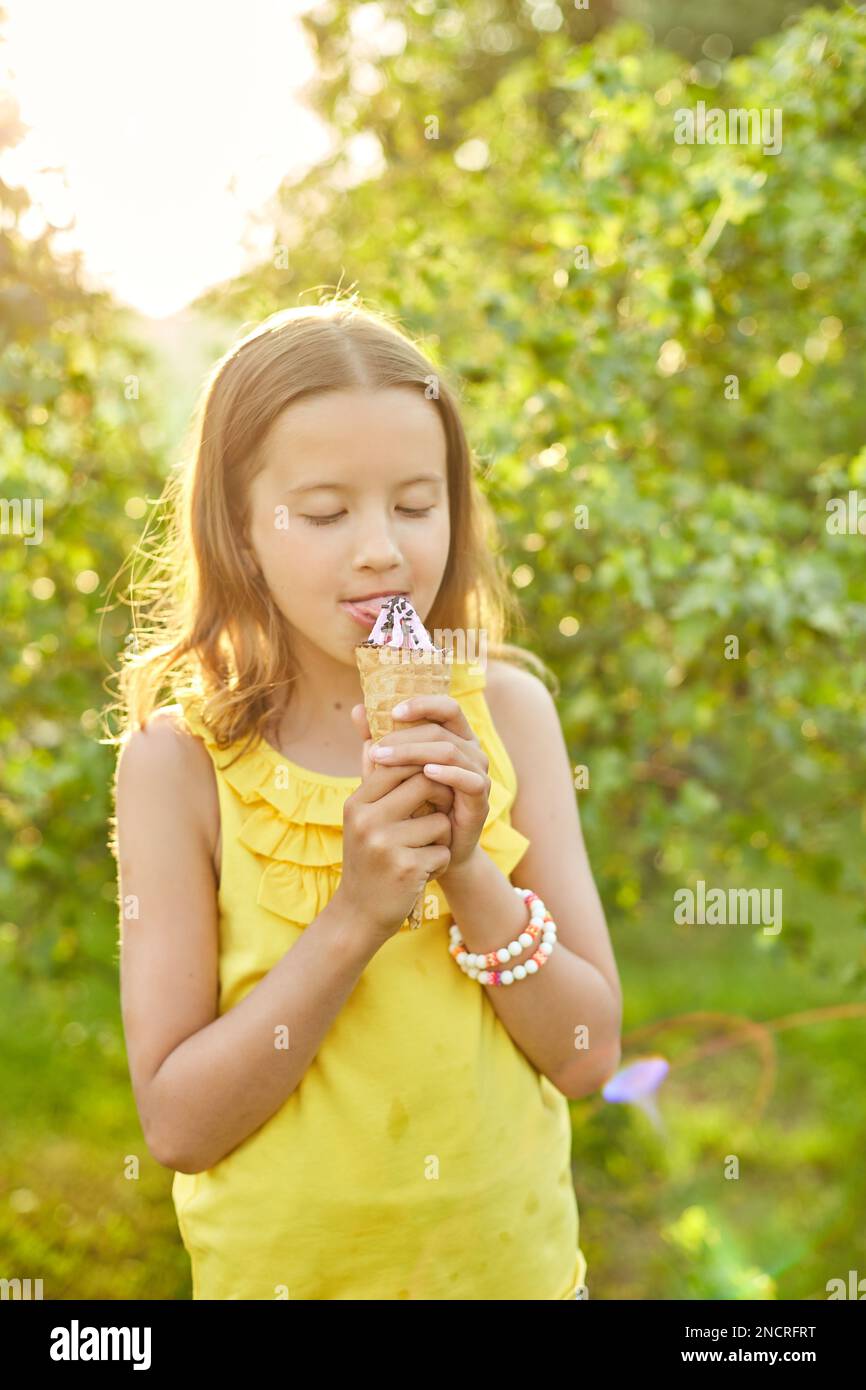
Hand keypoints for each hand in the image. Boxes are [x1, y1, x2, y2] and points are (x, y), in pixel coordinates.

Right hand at [338, 705, 455, 942]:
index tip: (430, 787)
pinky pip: (442, 850)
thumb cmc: (368, 857)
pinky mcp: (405, 868)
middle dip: (441, 799)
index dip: (425, 770)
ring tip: (421, 852)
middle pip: (426, 783)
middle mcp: (366, 819)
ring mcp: (384, 844)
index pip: (401, 762)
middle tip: (436, 816)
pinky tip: (421, 873)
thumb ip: (370, 769)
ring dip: (440, 837)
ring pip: (440, 820)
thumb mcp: (363, 814)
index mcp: (357, 802)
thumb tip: (366, 717)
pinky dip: (439, 861)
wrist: (360, 915)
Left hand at [351, 696, 490, 872]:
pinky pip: (470, 780)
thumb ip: (378, 742)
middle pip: (442, 729)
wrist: (428, 852)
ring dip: (416, 752)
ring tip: (385, 760)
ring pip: (452, 750)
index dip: (422, 704)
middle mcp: (470, 751)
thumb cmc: (410, 807)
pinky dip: (449, 773)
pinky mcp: (481, 800)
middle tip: (376, 749)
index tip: (391, 712)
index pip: (445, 707)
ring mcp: (478, 774)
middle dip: (405, 736)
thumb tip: (357, 709)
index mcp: (453, 737)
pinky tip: (426, 773)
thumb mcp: (388, 773)